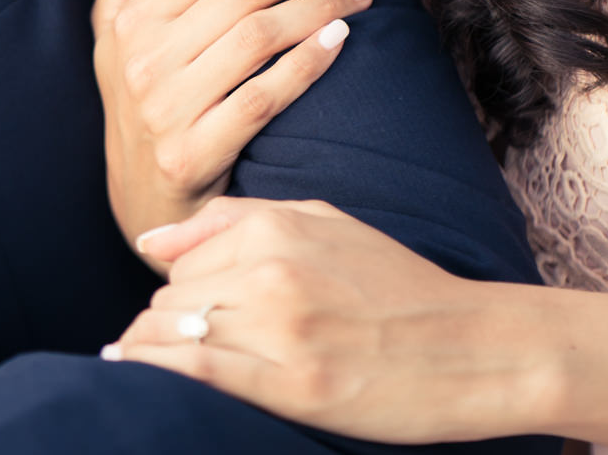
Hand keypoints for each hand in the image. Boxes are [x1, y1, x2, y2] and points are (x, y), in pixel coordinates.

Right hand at [93, 0, 377, 257]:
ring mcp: (169, 109)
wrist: (143, 204)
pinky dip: (306, 64)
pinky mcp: (195, 154)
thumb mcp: (113, 38)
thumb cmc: (140, 105)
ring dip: (323, 3)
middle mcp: (147, 59)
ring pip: (260, 36)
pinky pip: (264, 98)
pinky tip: (342, 39)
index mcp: (132, 20)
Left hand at [107, 199, 549, 443]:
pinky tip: (132, 371)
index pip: (181, 263)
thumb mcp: (322, 225)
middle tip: (185, 346)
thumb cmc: (398, 285)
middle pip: (170, 300)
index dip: (180, 294)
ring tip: (150, 364)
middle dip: (167, 324)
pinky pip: (196, 370)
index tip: (188, 316)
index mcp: (276, 228)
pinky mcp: (293, 384)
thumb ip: (230, 223)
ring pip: (171, 333)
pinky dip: (155, 370)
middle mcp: (271, 271)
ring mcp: (281, 329)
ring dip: (154, 351)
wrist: (475, 347)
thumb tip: (149, 242)